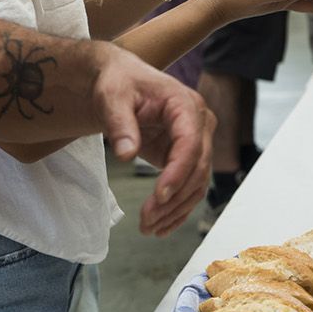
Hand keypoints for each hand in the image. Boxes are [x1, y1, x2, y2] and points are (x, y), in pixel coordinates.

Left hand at [87, 45, 215, 235]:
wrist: (121, 83)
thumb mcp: (112, 98)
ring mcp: (197, 140)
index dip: (177, 172)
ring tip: (149, 228)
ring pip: (197, 183)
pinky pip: (189, 186)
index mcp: (186, 104)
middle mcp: (200, 123)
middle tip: (146, 221)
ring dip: (176, 209)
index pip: (190, 143)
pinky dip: (178, 208)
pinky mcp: (187, 156)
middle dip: (174, 198)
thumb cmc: (119, 85)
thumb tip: (126, 154)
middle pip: (198, 167)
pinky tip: (162, 226)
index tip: (158, 196)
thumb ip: (120, 124)